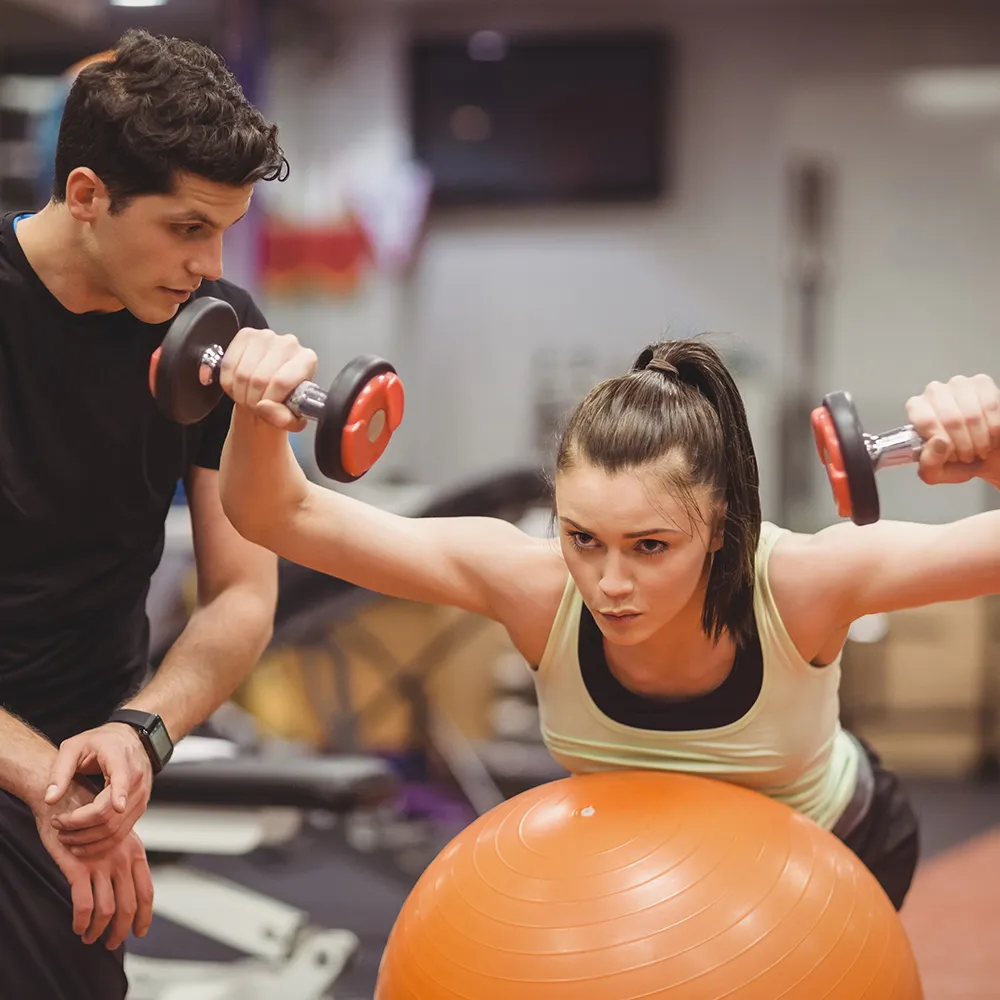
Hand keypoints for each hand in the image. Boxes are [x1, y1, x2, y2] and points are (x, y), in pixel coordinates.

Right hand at [34, 781, 153, 949]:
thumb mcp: (115, 837)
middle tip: (111, 943)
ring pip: (108, 910)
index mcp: (134, 851)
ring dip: (98, 930)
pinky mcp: (79, 866)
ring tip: (90, 938)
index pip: (147, 890)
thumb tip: (125, 888)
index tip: (140, 931)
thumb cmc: (88, 821)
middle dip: (121, 930)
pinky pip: (84, 904)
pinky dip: (82, 921)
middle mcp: (122, 858)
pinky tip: (78, 927)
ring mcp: (101, 862)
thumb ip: (123, 860)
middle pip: (130, 905)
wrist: (65, 797)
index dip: (145, 915)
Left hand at [44, 722, 152, 856]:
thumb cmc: (102, 742)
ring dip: (88, 839)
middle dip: (80, 826)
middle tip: (57, 824)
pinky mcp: (139, 809)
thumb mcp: (74, 747)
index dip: (119, 795)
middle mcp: (136, 780)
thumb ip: (60, 772)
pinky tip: (82, 841)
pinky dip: (100, 843)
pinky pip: (121, 833)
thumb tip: (50, 798)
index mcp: (120, 759)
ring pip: (116, 829)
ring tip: (65, 836)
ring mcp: (140, 796)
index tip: (118, 807)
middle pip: (110, 813)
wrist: (128, 740)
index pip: (122, 780)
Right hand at [220, 327, 318, 430]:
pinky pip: (229, 364)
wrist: (269, 393)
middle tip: (255, 406)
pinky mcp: (246, 335)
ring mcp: (266, 336)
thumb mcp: (290, 419)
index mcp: (307, 360)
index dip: (269, 401)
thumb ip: (283, 418)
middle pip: (260, 378)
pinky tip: (238, 385)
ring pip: (243, 373)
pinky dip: (229, 381)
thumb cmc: (283, 403)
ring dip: (240, 392)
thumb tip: (264, 407)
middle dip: (253, 400)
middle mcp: (289, 343)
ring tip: (248, 397)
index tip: (266, 409)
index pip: (281, 382)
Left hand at [906, 374, 999, 485]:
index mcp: (916, 410)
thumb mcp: (936, 473)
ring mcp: (958, 384)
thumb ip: (929, 465)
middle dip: (963, 445)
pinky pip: (990, 407)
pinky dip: (994, 429)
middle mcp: (934, 392)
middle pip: (950, 419)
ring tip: (978, 448)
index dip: (943, 443)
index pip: (926, 421)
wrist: (985, 455)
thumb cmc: (958, 460)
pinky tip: (990, 435)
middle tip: (967, 455)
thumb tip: (938, 443)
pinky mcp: (982, 383)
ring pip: (972, 415)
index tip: (951, 454)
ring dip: (980, 439)